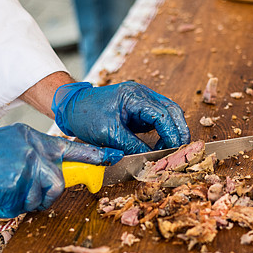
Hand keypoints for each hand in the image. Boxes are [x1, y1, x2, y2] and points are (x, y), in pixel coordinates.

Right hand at [0, 124, 122, 217]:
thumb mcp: (14, 143)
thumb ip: (36, 155)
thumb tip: (53, 171)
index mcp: (37, 140)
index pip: (73, 148)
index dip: (94, 155)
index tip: (112, 158)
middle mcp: (36, 153)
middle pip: (58, 183)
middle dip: (46, 193)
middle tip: (29, 188)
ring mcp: (27, 169)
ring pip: (39, 198)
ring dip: (22, 201)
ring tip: (3, 188)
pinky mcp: (15, 186)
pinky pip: (19, 208)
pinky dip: (6, 207)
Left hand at [51, 81, 190, 154]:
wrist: (71, 107)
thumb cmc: (86, 114)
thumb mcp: (108, 133)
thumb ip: (131, 145)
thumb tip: (150, 157)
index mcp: (134, 95)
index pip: (162, 113)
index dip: (171, 133)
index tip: (173, 150)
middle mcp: (142, 95)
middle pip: (172, 110)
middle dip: (179, 131)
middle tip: (181, 150)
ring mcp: (142, 101)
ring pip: (169, 114)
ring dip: (173, 132)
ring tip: (170, 150)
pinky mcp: (140, 110)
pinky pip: (159, 120)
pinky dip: (164, 132)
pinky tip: (161, 146)